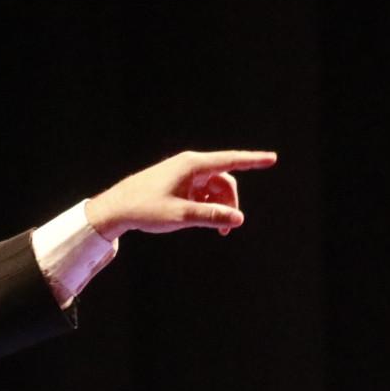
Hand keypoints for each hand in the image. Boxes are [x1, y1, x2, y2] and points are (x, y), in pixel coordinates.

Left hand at [84, 150, 277, 239]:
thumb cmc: (146, 209)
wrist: (117, 208)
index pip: (230, 161)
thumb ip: (211, 217)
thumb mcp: (181, 216)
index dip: (253, 161)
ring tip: (214, 229)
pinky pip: (203, 193)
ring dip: (218, 208)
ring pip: (215, 189)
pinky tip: (198, 219)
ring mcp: (185, 174)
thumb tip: (239, 219)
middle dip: (230, 204)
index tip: (272, 159)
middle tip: (225, 231)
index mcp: (192, 166)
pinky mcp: (179, 183)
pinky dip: (206, 206)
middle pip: (225, 181)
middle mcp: (191, 166)